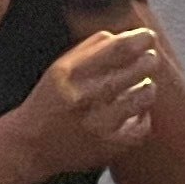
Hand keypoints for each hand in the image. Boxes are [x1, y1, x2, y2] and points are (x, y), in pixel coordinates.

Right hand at [4, 24, 165, 181]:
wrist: (31, 146)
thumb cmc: (49, 102)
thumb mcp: (58, 68)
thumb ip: (89, 48)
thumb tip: (122, 36)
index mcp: (68, 75)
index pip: (114, 50)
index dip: (137, 40)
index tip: (148, 36)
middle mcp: (83, 99)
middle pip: (131, 73)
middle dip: (148, 61)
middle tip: (152, 58)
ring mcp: (98, 125)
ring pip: (141, 99)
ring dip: (147, 87)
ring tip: (145, 84)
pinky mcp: (109, 147)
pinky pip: (141, 127)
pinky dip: (143, 116)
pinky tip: (137, 111)